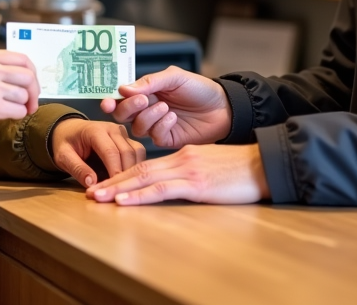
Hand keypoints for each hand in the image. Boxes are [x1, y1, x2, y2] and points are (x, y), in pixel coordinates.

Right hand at [0, 48, 39, 129]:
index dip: (33, 72)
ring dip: (22, 104)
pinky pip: (18, 111)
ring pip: (24, 96)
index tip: (33, 82)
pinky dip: (17, 114)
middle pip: (28, 77)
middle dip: (34, 91)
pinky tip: (5, 113)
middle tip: (31, 100)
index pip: (23, 59)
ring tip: (11, 105)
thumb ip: (1, 65)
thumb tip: (30, 74)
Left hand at [49, 118, 145, 188]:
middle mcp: (112, 128)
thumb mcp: (63, 157)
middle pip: (127, 151)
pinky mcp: (127, 139)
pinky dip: (136, 166)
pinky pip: (137, 152)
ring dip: (134, 169)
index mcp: (95, 130)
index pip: (110, 152)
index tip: (115, 189)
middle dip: (126, 173)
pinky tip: (130, 179)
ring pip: (137, 151)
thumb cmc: (65, 144)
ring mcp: (121, 133)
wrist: (69, 131)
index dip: (114, 171)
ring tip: (126, 187)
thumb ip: (77, 168)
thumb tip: (92, 183)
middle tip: (122, 192)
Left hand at [86, 144, 268, 205]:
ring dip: (117, 189)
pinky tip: (123, 201)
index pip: (147, 165)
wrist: (265, 165)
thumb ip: (193, 171)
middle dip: (112, 181)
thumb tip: (180, 183)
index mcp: (184, 155)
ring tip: (97, 197)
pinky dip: (139, 195)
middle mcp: (181, 159)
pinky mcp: (195, 184)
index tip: (107, 185)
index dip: (124, 176)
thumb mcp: (213, 165)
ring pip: (143, 178)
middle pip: (138, 170)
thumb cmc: (244, 170)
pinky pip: (161, 189)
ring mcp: (187, 170)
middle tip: (91, 192)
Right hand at [99, 66, 230, 147]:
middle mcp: (146, 110)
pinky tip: (173, 117)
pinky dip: (161, 126)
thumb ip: (149, 82)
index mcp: (145, 92)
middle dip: (128, 107)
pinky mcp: (166, 140)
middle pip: (122, 114)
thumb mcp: (174, 77)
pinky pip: (154, 137)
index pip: (120, 96)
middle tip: (143, 100)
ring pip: (137, 126)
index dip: (110, 99)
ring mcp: (155, 126)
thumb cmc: (199, 89)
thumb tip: (123, 88)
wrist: (223, 107)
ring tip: (166, 107)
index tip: (107, 101)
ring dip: (148, 116)